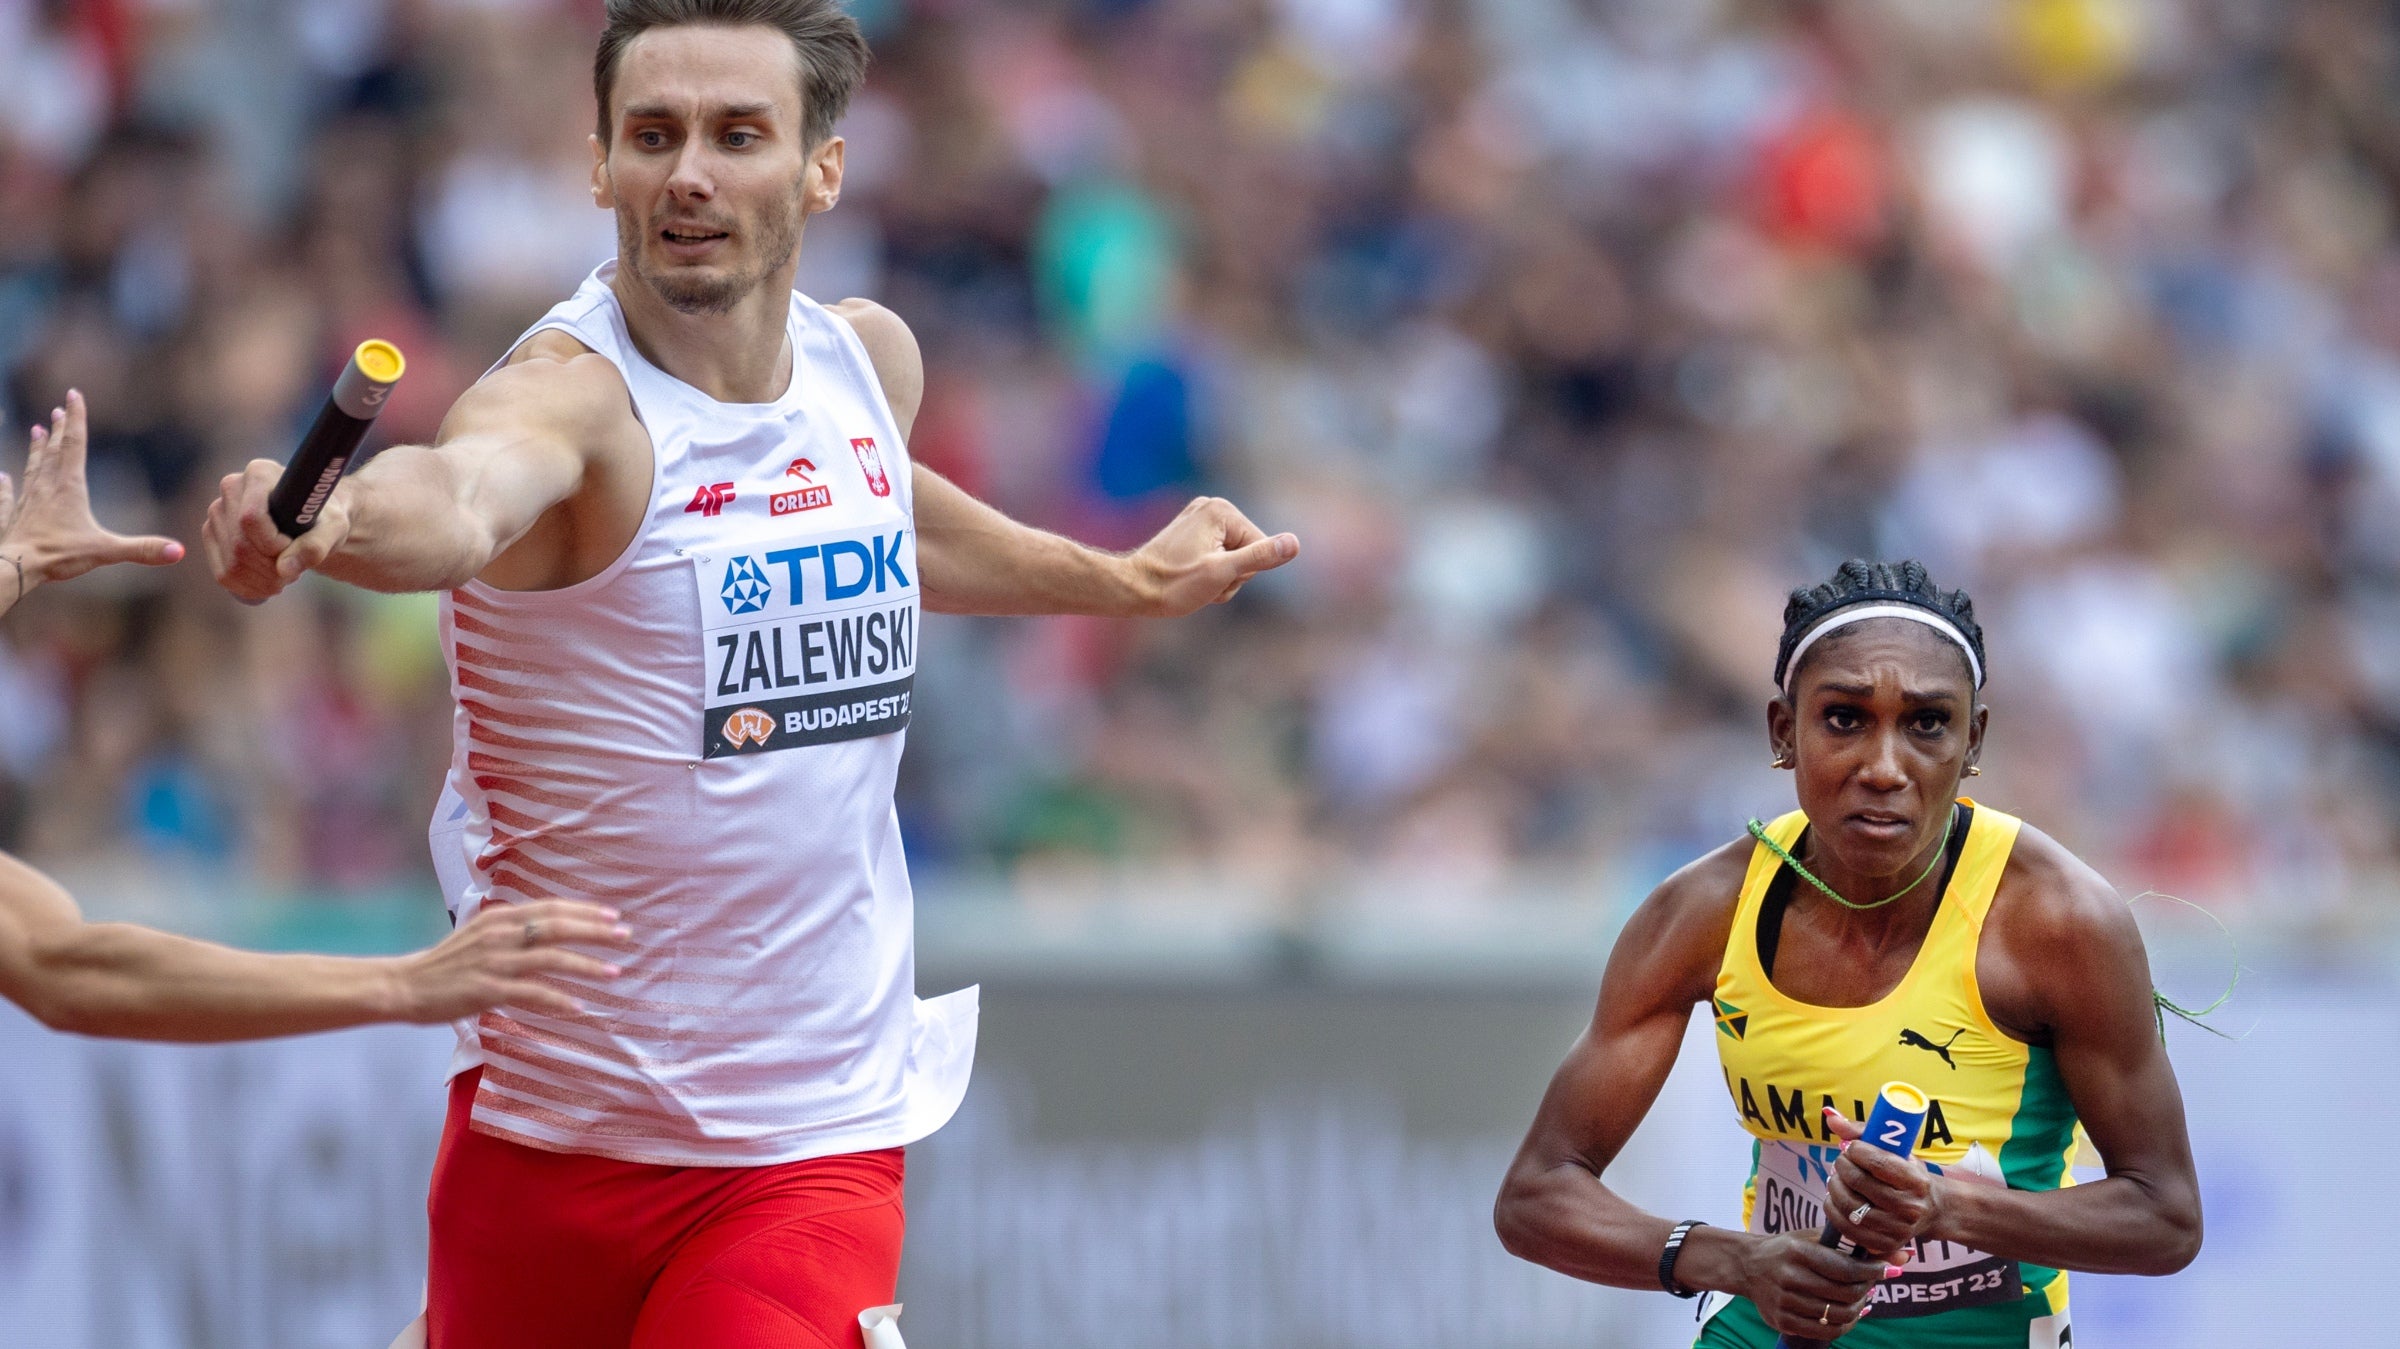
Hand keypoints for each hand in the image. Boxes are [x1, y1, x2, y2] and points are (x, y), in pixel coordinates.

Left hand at [1, 391, 184, 600]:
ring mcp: (27, 501)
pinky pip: (8, 497)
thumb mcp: (106, 551)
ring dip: (37, 449)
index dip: (77, 418)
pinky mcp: (12, 517)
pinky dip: (5, 486)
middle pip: (54, 451)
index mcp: (69, 487)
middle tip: (58, 409)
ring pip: (33, 467)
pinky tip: (2, 478)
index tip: (73, 394)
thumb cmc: (58, 556)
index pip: (75, 444)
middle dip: (59, 429)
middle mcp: (46, 487)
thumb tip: (179, 552)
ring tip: (36, 431)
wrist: (13, 567)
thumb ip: (142, 549)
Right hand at [203, 458, 352, 602]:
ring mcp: (217, 512)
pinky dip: (249, 588)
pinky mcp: (212, 535)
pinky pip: (223, 574)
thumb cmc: (324, 519)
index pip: (251, 518)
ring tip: (286, 577)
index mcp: (260, 472)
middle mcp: (232, 487)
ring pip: (232, 563)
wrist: (310, 522)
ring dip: (263, 581)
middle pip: (241, 544)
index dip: (273, 544)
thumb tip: (286, 569)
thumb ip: (317, 545)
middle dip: (271, 569)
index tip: (294, 547)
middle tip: (295, 573)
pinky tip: (269, 585)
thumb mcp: (334, 529)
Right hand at [390, 899, 632, 1021]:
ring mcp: (494, 961)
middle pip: (557, 926)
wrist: (405, 985)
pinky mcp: (487, 989)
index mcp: (499, 918)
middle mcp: (499, 934)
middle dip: (595, 931)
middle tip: (625, 936)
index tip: (613, 915)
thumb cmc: (446, 964)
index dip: (584, 910)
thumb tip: (548, 928)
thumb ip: (512, 930)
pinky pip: (532, 992)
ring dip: (587, 965)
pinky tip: (580, 1006)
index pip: (550, 907)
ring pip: (551, 958)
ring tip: (614, 973)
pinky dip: (559, 999)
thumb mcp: (480, 935)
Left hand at [1127, 495, 1298, 615]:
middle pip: (1248, 551)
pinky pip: (1219, 554)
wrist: (1133, 589)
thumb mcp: (1223, 573)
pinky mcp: (1193, 530)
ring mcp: (1201, 517)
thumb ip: (1260, 557)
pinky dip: (1210, 571)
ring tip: (1195, 581)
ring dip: (1221, 577)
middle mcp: (1211, 506)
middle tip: (1202, 582)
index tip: (1210, 576)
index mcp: (1222, 510)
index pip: (1260, 548)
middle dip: (1231, 574)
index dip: (1240, 572)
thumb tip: (1294, 544)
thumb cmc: (1174, 584)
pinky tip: (1191, 576)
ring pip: (1234, 557)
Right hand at [1735, 1229, 1896, 1339]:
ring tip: (1862, 1298)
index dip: (1874, 1271)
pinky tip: (1850, 1314)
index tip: (1892, 1271)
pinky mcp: (1782, 1321)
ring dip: (1858, 1309)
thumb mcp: (1814, 1238)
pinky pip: (1824, 1331)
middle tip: (1873, 1284)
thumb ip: (1854, 1245)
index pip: (1845, 1268)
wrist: (1747, 1266)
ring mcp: (1784, 1301)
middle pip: (1844, 1294)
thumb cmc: (1788, 1249)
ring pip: (1837, 1316)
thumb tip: (1904, 1256)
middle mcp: (1788, 1276)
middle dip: (1867, 1290)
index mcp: (1797, 1251)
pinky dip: (1844, 1325)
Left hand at [1823, 1105, 1944, 1258]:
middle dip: (1842, 1167)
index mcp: (1917, 1181)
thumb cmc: (1909, 1175)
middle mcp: (1910, 1208)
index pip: (1879, 1162)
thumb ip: (1863, 1132)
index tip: (1852, 1147)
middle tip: (1841, 1162)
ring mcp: (1898, 1229)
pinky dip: (1833, 1210)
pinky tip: (1834, 1198)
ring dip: (1834, 1187)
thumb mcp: (1897, 1151)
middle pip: (1860, 1183)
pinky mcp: (1885, 1244)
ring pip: (1850, 1206)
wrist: (1932, 1210)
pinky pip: (1847, 1228)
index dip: (1857, 1151)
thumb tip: (1830, 1117)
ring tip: (1836, 1178)